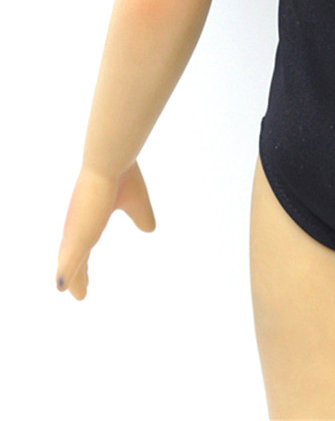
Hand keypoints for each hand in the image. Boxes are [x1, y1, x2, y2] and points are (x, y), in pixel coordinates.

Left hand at [56, 160, 155, 298]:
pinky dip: (67, 276)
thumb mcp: (137, 202)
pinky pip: (71, 261)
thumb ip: (142, 217)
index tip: (84, 275)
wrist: (111, 163)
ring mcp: (77, 229)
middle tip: (76, 291)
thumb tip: (149, 230)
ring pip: (70, 260)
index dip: (83, 259)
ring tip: (74, 294)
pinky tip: (63, 289)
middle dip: (75, 273)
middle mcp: (78, 223)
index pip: (83, 243)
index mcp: (89, 215)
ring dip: (72, 278)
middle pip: (73, 255)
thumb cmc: (123, 175)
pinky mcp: (80, 234)